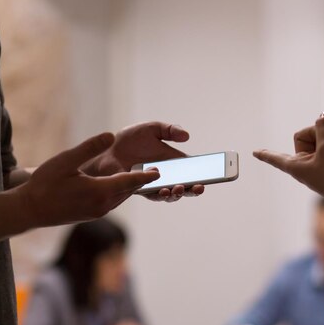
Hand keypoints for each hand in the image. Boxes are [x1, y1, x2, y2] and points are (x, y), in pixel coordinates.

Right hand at [16, 133, 159, 227]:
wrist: (30, 210)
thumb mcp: (66, 160)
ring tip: (146, 176)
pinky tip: (123, 184)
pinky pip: (114, 201)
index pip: (129, 181)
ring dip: (133, 187)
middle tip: (161, 170)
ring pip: (122, 197)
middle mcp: (103, 204)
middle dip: (144, 181)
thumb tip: (110, 135)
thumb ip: (89, 147)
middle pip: (129, 190)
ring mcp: (98, 212)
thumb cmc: (45, 183)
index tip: (160, 170)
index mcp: (99, 191)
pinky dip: (122, 192)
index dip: (145, 175)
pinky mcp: (93, 214)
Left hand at [83, 122, 204, 201]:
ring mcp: (154, 184)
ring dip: (178, 193)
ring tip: (180, 188)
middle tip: (200, 186)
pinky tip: (165, 189)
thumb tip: (186, 136)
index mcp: (173, 162)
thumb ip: (169, 130)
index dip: (205, 174)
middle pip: (186, 187)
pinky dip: (161, 194)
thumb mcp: (153, 129)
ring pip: (171, 195)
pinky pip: (154, 195)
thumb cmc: (131, 139)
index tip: (215, 173)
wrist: (108, 148)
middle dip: (194, 189)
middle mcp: (166, 176)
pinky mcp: (141, 190)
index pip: (193, 171)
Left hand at [253, 114, 323, 203]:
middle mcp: (303, 166)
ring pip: (318, 141)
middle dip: (319, 132)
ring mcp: (316, 166)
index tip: (254, 153)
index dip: (265, 153)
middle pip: (304, 137)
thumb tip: (322, 116)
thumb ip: (323, 128)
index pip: (275, 157)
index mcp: (295, 165)